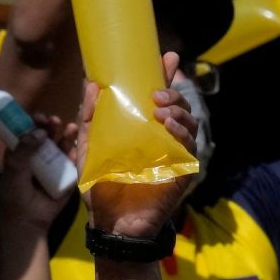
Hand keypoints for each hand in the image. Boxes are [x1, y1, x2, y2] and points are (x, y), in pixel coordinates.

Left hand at [0, 112, 79, 231]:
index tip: (38, 117)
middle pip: (47, 135)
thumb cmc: (15, 196)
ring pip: (61, 145)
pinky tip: (76, 146)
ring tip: (70, 128)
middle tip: (53, 121)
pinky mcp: (66, 175)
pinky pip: (72, 162)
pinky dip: (75, 153)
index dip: (33, 122)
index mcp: (21, 152)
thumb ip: (23, 150)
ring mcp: (53, 165)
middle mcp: (38, 155)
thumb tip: (40, 132)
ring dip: (66, 135)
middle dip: (51, 126)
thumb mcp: (14, 171)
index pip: (28, 131)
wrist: (28, 221)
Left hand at [86, 53, 197, 239]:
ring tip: (160, 109)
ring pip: (190, 122)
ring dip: (179, 110)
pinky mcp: (182, 171)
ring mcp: (174, 154)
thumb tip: (91, 84)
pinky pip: (191, 147)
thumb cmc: (101, 187)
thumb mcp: (88, 150)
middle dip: (173, 92)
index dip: (165, 75)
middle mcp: (162, 138)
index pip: (158, 98)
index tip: (167, 56)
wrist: (111, 223)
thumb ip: (89, 120)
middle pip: (179, 106)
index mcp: (142, 129)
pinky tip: (170, 126)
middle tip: (157, 93)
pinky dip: (183, 133)